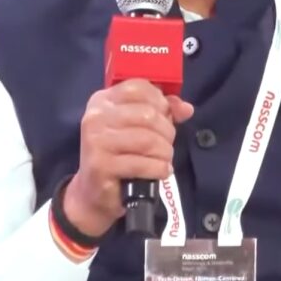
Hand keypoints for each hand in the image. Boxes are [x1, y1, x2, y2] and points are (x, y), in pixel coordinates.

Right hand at [63, 79, 193, 236]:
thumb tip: (186, 108)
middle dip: (166, 132)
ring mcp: (96, 142)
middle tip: (166, 145)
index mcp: (102, 100)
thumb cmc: (119, 154)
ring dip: (165, 152)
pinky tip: (160, 172)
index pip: (138, 88)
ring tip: (164, 160)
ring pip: (148, 140)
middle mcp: (96, 117)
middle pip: (147, 115)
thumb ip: (162, 112)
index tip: (165, 117)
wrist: (94, 192)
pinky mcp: (101, 166)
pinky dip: (159, 169)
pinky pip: (143, 164)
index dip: (160, 101)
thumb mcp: (138, 127)